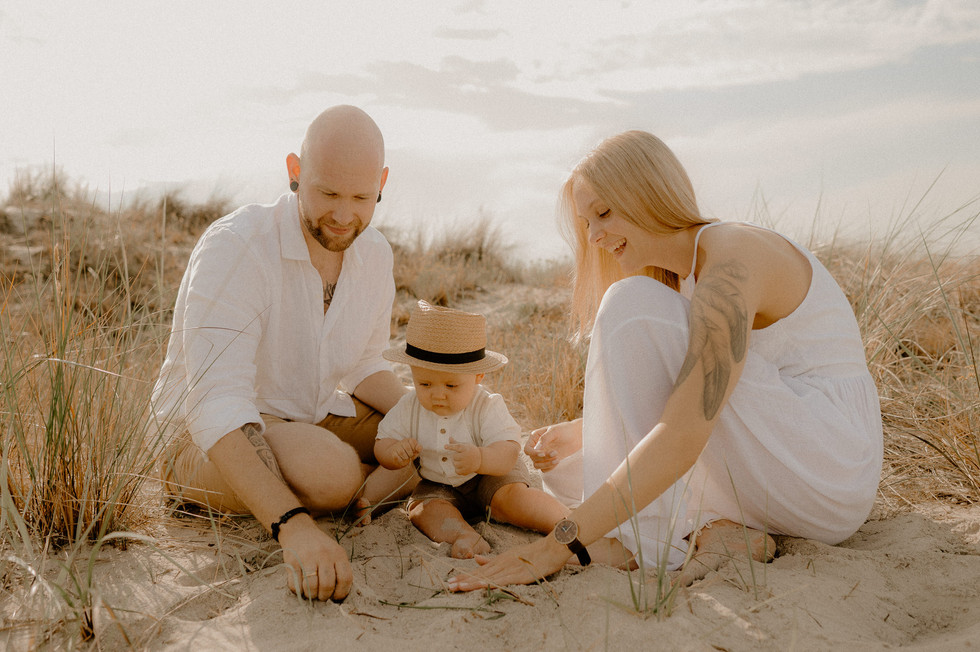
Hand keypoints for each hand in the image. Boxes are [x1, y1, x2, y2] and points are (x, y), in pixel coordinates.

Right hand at [278, 515, 352, 600]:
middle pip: (327, 585)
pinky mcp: (292, 563)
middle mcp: (324, 555)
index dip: (341, 593)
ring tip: (312, 594)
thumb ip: (339, 568)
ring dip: (312, 596)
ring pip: (311, 587)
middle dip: (325, 596)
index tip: (336, 597)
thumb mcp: (335, 552)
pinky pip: (295, 585)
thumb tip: (339, 594)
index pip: (345, 578)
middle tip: (322, 597)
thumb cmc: (320, 546)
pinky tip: (301, 587)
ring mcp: (307, 558)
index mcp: (338, 553)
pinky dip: (298, 591)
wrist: (299, 530)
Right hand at [377, 438, 420, 468]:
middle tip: (410, 456)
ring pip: (402, 452)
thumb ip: (418, 449)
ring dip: (406, 457)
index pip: (413, 441)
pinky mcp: (392, 453)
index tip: (413, 450)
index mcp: (408, 440)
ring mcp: (396, 447)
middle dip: (410, 453)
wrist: (396, 456)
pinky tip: (402, 460)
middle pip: (407, 447)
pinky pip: (397, 457)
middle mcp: (401, 442)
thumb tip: (420, 447)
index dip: (414, 448)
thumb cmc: (407, 453)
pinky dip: (401, 460)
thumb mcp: (414, 451)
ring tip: (406, 458)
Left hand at [445, 437, 481, 475]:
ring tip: (462, 461)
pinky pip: (457, 471)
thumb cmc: (470, 451)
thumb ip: (456, 443)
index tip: (445, 446)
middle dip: (456, 456)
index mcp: (466, 448)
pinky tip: (463, 466)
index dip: (450, 447)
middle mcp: (466, 456)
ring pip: (455, 464)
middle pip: (454, 457)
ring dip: (457, 463)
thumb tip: (449, 438)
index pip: (457, 447)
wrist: (480, 459)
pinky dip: (458, 469)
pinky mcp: (466, 470)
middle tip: (462, 456)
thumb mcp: (465, 445)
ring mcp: (466, 464)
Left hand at [446, 534, 571, 591]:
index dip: (464, 576)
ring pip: (488, 577)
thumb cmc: (535, 553)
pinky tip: (481, 587)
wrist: (553, 547)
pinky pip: (502, 581)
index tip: (451, 582)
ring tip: (457, 588)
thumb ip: (493, 560)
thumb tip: (477, 559)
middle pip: (480, 574)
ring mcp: (510, 568)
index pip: (479, 570)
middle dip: (463, 580)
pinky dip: (490, 584)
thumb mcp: (511, 555)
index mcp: (500, 560)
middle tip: (447, 586)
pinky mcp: (520, 574)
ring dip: (472, 582)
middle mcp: (502, 563)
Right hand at [524, 420, 582, 471]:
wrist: (576, 435)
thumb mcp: (554, 431)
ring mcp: (543, 454)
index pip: (527, 449)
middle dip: (543, 458)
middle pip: (532, 458)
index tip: (543, 454)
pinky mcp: (549, 460)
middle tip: (555, 453)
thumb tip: (537, 449)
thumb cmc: (565, 430)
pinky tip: (558, 460)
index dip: (533, 453)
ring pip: (537, 465)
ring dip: (546, 464)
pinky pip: (544, 469)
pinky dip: (550, 467)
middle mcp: (537, 446)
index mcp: (535, 437)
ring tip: (557, 459)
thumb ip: (545, 439)